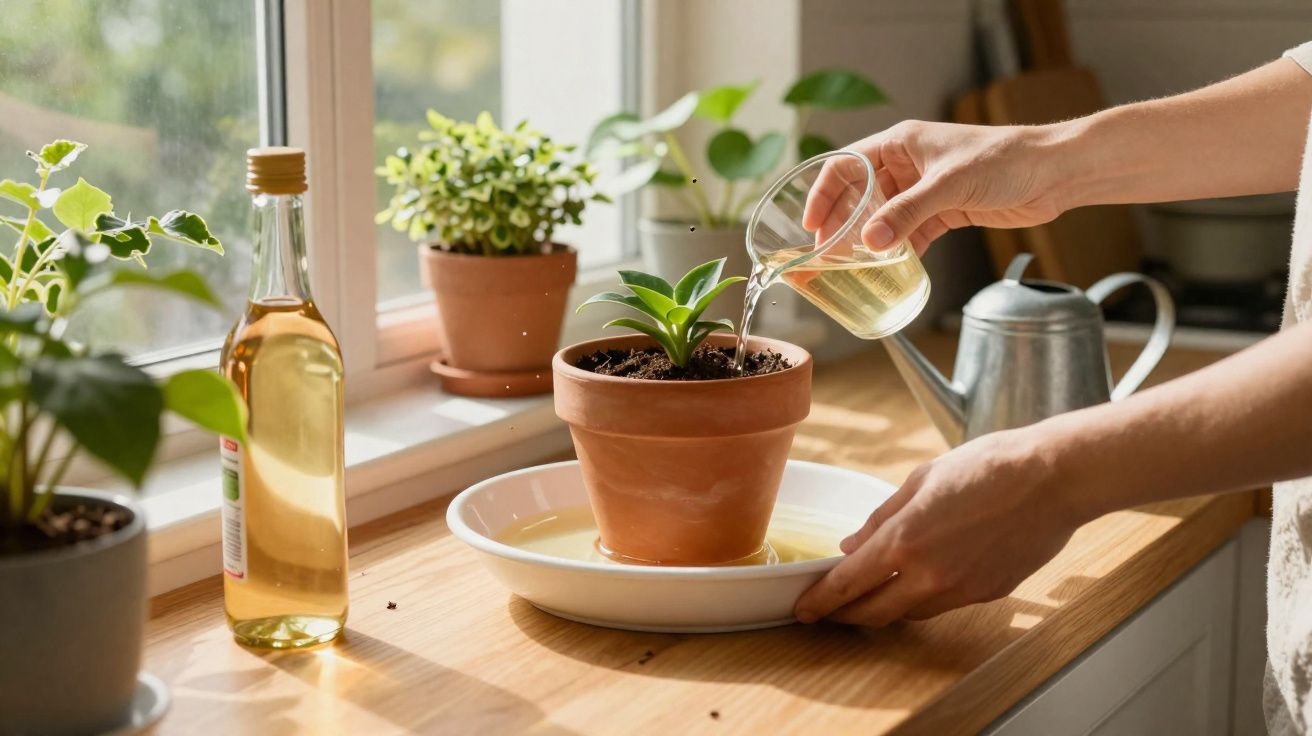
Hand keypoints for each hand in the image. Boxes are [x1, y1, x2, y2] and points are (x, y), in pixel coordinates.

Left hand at [794, 429, 1086, 625]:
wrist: (1054, 478)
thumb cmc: (989, 466)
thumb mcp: (923, 479)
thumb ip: (883, 517)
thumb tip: (853, 547)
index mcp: (905, 539)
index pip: (849, 584)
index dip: (821, 601)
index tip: (803, 608)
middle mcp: (930, 574)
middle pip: (875, 612)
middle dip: (846, 615)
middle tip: (830, 611)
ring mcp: (962, 589)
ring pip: (911, 612)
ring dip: (887, 607)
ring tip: (873, 593)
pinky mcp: (989, 594)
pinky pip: (945, 604)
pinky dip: (925, 597)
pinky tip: (922, 579)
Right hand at [803, 121, 1072, 253]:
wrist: (1053, 173)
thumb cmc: (1005, 160)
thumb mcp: (949, 185)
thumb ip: (907, 214)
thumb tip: (870, 242)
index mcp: (901, 143)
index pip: (846, 164)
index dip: (823, 193)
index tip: (811, 224)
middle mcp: (908, 164)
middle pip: (860, 193)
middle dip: (842, 222)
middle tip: (826, 252)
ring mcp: (925, 189)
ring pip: (884, 216)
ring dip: (869, 239)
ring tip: (851, 265)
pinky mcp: (944, 210)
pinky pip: (910, 232)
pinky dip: (899, 249)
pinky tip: (891, 267)